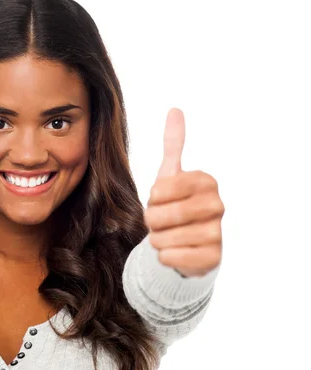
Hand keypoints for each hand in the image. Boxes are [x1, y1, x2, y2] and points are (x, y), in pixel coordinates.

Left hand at [144, 108, 224, 276]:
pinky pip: (170, 257)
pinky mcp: (212, 259)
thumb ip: (173, 143)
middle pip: (159, 216)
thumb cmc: (175, 204)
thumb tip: (175, 109)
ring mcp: (217, 233)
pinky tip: (177, 251)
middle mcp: (217, 205)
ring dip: (157, 239)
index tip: (161, 200)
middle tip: (162, 221)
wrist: (187, 242)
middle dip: (152, 221)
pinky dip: (165, 256)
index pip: (159, 190)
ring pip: (162, 238)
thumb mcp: (171, 174)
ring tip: (170, 235)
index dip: (152, 199)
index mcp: (206, 181)